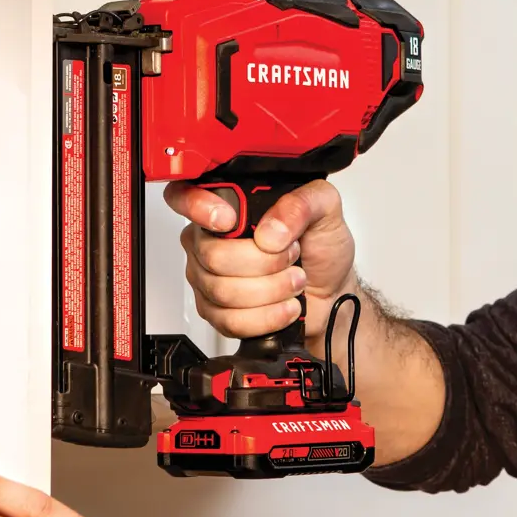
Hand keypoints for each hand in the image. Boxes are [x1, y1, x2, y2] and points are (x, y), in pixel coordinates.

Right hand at [164, 178, 357, 341]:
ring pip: (223, 291)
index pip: (184, 196)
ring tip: (294, 280)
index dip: (198, 207)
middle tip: (291, 256)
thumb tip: (270, 229)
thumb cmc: (323, 248)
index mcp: (229, 205)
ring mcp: (209, 278)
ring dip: (272, 290)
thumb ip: (302, 203)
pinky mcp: (218, 313)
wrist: (332, 291)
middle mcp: (211, 240)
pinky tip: (285, 305)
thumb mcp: (325, 209)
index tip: (230, 221)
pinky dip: (268, 316)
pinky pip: (230, 320)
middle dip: (265, 262)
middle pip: (213, 256)